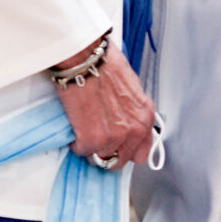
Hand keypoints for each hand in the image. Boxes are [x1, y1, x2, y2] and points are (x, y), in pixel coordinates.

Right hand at [54, 42, 155, 166]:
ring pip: (99, 159)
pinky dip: (75, 142)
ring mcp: (114, 137)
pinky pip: (81, 151)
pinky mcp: (92, 140)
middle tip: (95, 136)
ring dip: (90, 147)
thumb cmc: (105, 66)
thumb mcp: (131, 88)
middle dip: (106, 151)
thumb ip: (132, 111)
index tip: (115, 145)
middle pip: (119, 161)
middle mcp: (134, 130)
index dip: (125, 150)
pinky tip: (76, 124)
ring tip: (84, 127)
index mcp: (145, 116)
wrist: (86, 60)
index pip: (141, 153)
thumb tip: (124, 123)